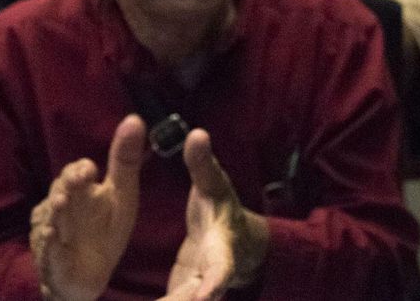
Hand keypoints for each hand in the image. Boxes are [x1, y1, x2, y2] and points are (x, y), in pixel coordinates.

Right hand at [31, 115, 146, 300]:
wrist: (88, 274)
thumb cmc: (105, 230)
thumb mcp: (122, 196)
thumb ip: (125, 161)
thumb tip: (135, 118)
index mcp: (82, 189)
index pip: (76, 171)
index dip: (80, 170)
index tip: (89, 172)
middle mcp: (62, 204)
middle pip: (59, 188)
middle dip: (64, 187)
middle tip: (73, 186)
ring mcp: (51, 227)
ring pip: (49, 216)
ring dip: (55, 213)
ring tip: (62, 208)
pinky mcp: (47, 254)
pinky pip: (45, 246)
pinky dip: (49, 242)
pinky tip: (54, 237)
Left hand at [160, 129, 268, 300]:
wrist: (235, 241)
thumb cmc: (222, 209)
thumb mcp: (215, 185)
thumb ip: (203, 164)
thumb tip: (197, 134)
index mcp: (222, 248)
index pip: (222, 268)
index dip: (215, 282)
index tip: (207, 295)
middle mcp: (213, 277)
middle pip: (201, 298)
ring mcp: (199, 291)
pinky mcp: (184, 295)